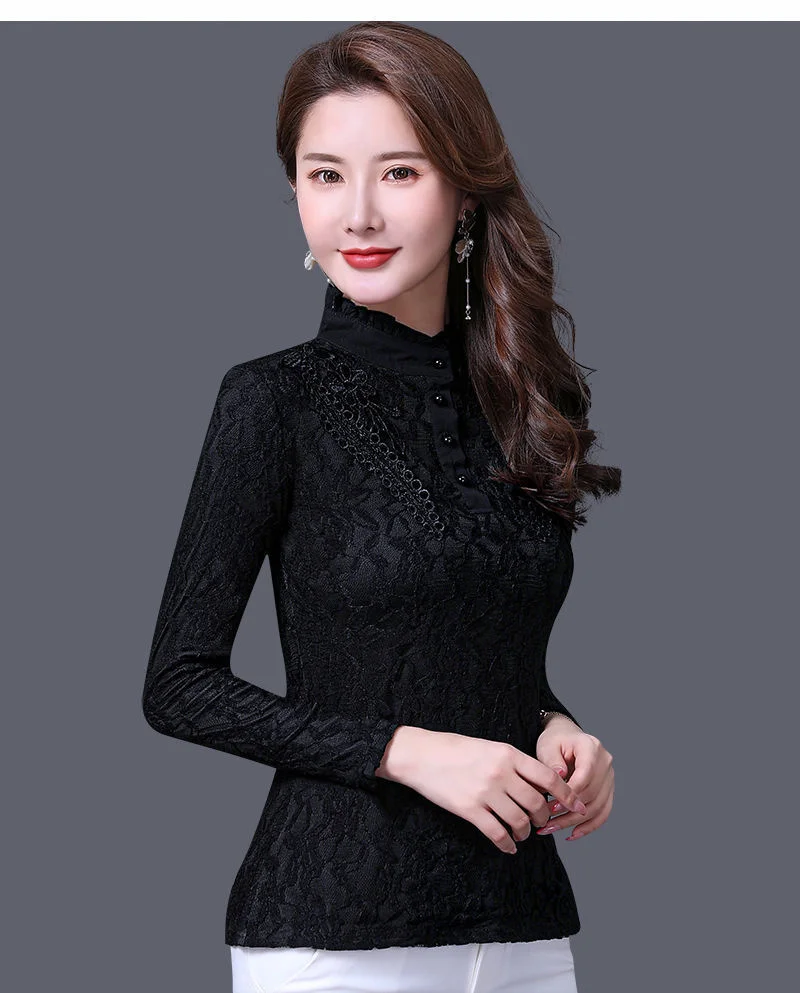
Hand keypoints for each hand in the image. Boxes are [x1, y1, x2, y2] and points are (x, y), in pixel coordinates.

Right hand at [378, 726, 588, 854]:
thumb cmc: (456, 749)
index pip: (548, 777)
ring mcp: (485, 793)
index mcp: (508, 754)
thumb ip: (514, 763)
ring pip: (519, 822)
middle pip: (536, 803)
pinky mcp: (469, 810)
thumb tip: (540, 784)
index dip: (567, 794)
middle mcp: (501, 773)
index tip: (578, 805)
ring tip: (522, 835)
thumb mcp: (490, 747)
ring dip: (525, 833)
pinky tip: (508, 847)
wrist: (421, 755)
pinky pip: (497, 833)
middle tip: (541, 823)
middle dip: (543, 818)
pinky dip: (507, 844)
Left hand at [534, 715, 613, 840]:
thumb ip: (552, 761)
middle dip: (568, 812)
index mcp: (592, 748)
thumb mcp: (548, 746)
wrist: (565, 738)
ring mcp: (609, 778)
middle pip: (592, 795)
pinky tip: (571, 834)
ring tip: (551, 828)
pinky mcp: (608, 790)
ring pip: (597, 808)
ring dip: (575, 822)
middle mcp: (605, 763)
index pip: (585, 776)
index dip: (569, 794)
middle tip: (546, 821)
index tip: (550, 806)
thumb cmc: (555, 741)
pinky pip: (603, 813)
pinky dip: (588, 826)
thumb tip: (561, 776)